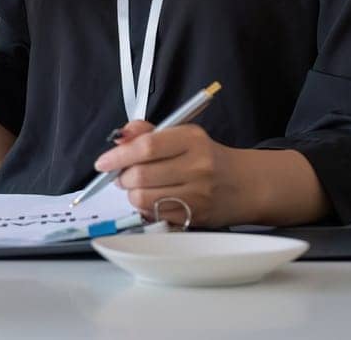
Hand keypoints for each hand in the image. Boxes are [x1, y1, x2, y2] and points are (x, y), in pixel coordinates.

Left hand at [94, 121, 242, 228]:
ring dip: (131, 194)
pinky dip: (144, 208)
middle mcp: (196, 167)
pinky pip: (154, 215)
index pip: (147, 147)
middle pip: (141, 176)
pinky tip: (152, 199)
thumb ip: (149, 132)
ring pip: (143, 199)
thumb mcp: (184, 134)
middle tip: (122, 175)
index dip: (119, 155)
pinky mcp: (194, 217)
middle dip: (122, 177)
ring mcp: (196, 195)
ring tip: (137, 187)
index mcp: (192, 140)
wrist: (246, 184)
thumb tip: (119, 137)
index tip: (104, 162)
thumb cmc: (210, 157)